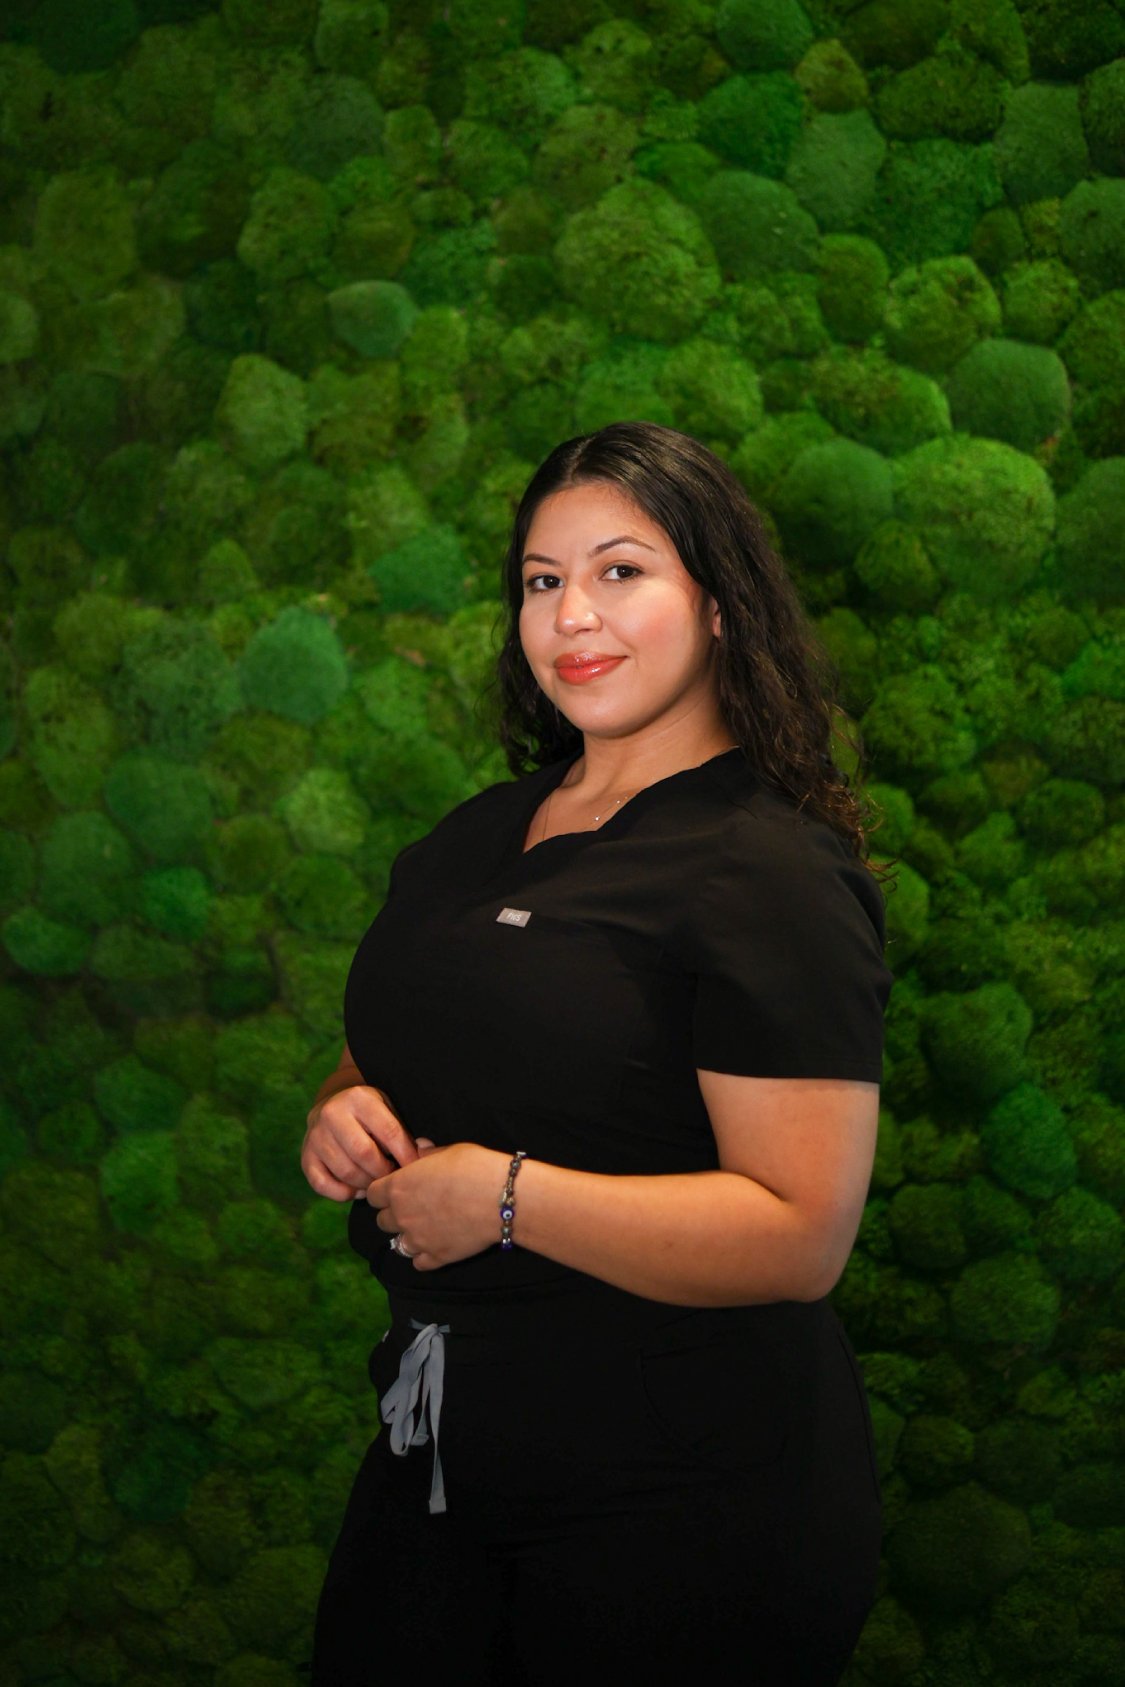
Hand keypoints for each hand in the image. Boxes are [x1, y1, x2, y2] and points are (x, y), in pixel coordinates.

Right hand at [301, 1084, 420, 1200]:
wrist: (332, 1106)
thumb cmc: (370, 1114)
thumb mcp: (387, 1109)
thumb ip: (403, 1131)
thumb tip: (423, 1155)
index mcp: (358, 1098)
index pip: (389, 1132)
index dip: (406, 1155)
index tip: (415, 1169)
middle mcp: (332, 1114)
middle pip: (365, 1155)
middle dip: (384, 1172)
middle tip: (394, 1178)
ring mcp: (316, 1137)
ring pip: (347, 1172)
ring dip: (367, 1184)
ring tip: (377, 1183)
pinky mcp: (305, 1157)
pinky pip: (323, 1185)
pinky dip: (343, 1194)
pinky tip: (357, 1190)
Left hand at [365, 1143, 509, 1270]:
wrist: (501, 1198)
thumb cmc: (475, 1167)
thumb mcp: (449, 1151)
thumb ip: (428, 1154)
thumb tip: (420, 1149)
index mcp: (398, 1186)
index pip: (371, 1194)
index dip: (383, 1191)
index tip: (398, 1188)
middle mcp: (402, 1215)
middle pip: (382, 1220)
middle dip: (395, 1214)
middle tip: (415, 1206)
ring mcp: (417, 1239)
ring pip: (398, 1243)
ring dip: (408, 1236)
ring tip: (427, 1227)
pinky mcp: (436, 1257)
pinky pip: (418, 1262)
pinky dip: (424, 1255)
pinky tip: (437, 1244)